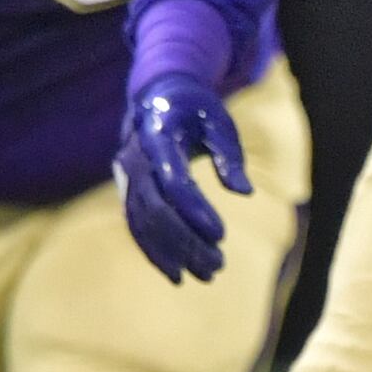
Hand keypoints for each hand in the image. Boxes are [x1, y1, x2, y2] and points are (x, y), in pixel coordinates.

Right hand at [115, 76, 249, 282]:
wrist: (157, 96)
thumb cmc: (196, 109)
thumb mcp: (219, 122)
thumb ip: (229, 156)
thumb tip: (244, 192)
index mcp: (158, 137)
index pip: (174, 182)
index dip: (196, 211)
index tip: (221, 235)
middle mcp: (136, 159)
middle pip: (156, 209)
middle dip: (185, 242)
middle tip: (217, 266)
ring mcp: (127, 176)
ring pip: (143, 222)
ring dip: (171, 253)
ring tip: (205, 275)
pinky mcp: (128, 190)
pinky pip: (136, 224)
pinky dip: (154, 250)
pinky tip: (177, 273)